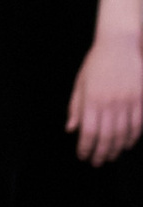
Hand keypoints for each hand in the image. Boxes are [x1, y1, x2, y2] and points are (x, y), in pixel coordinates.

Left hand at [70, 30, 142, 165]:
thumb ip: (75, 107)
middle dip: (101, 153)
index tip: (83, 156)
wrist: (119, 44)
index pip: (88, 131)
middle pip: (106, 137)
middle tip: (97, 162)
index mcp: (91, 99)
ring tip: (110, 156)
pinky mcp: (140, 99)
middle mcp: (110, 102)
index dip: (85, 148)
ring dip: (116, 149)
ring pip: (123, 134)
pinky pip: (138, 124)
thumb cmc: (96, 64)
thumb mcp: (80, 83)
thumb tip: (71, 129)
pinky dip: (132, 137)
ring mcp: (127, 101)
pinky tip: (126, 144)